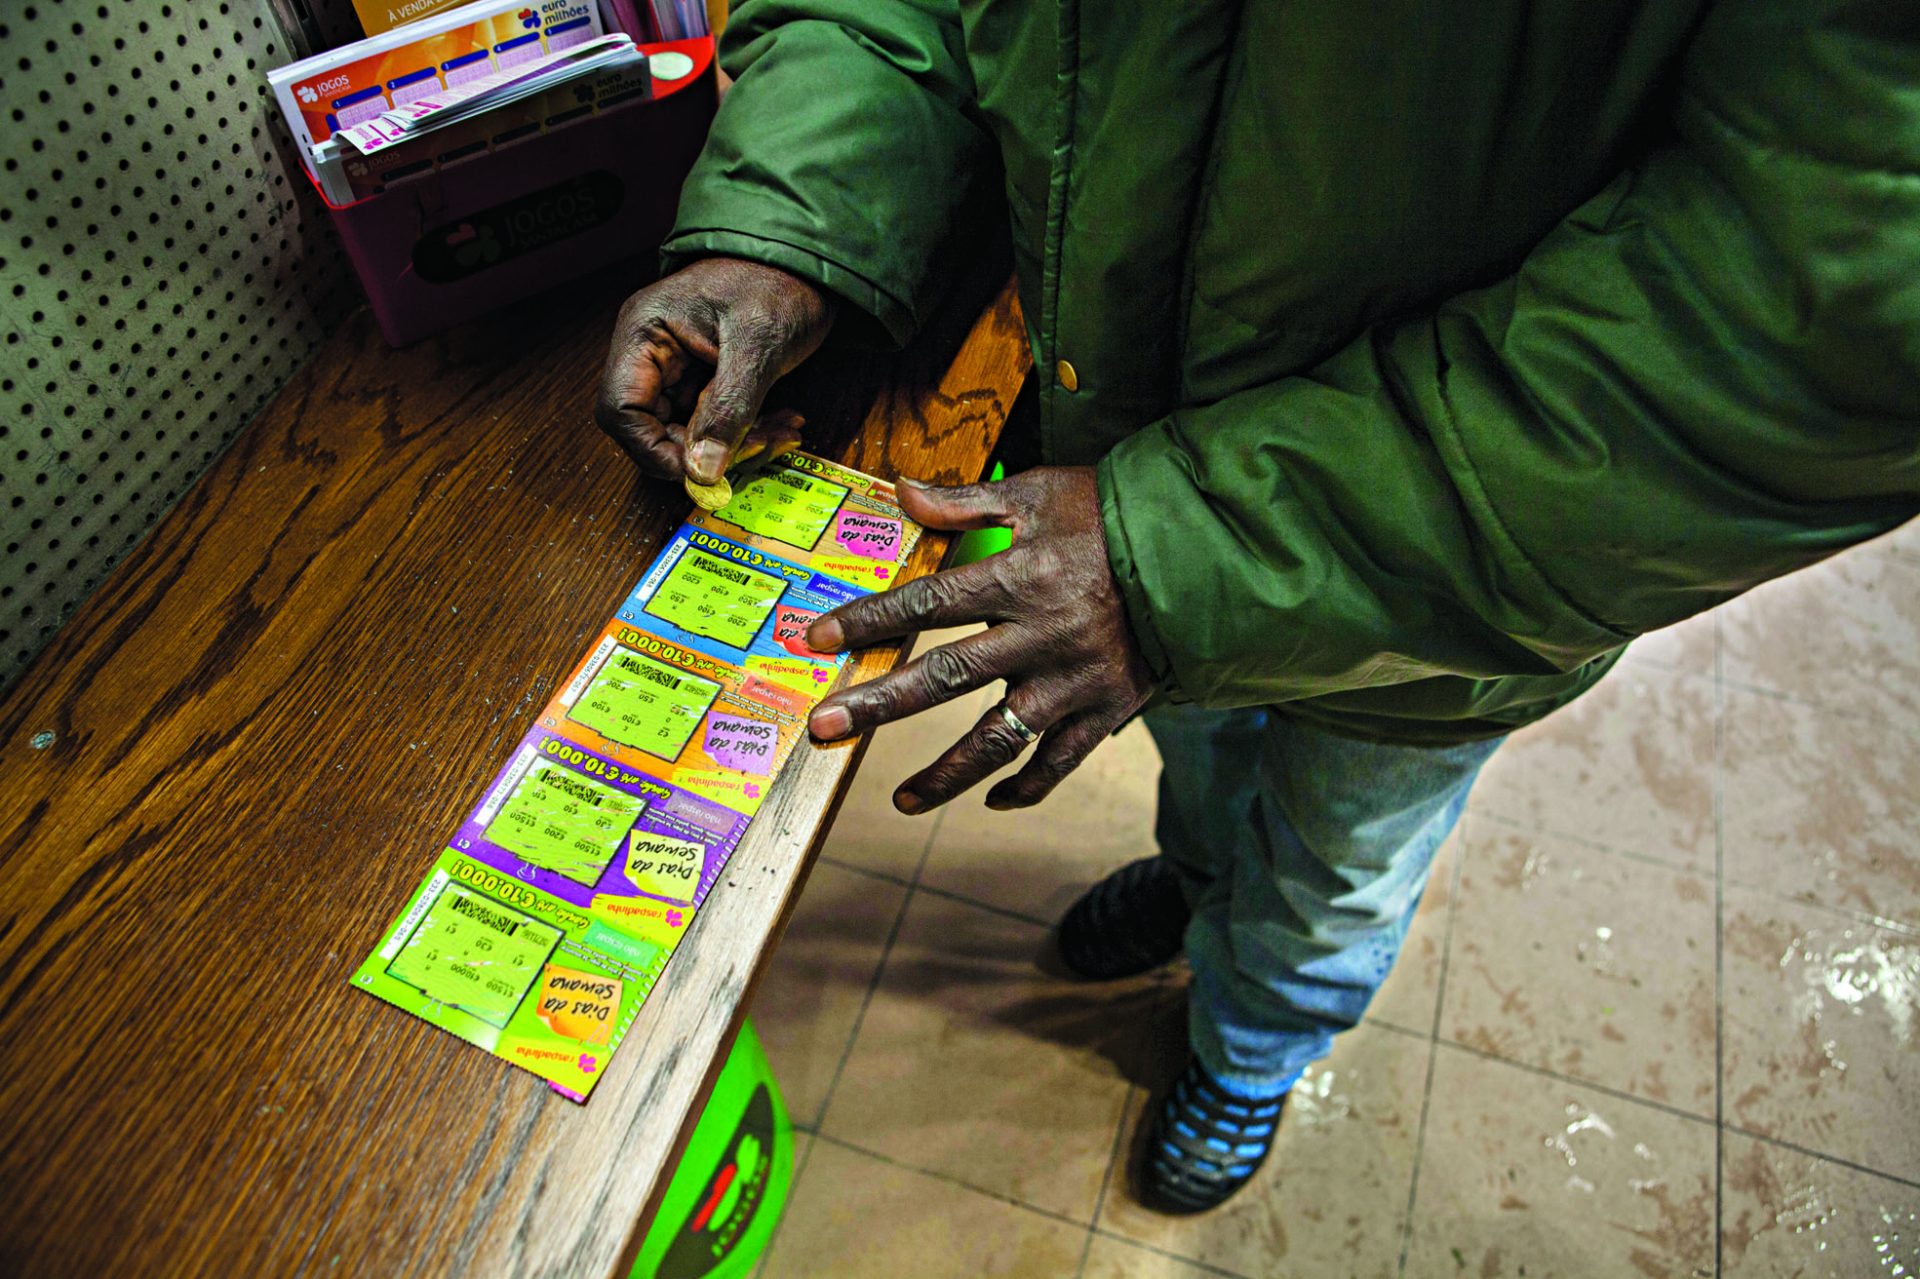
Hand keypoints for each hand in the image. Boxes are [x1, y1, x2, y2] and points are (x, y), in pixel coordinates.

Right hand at [594, 258, 834, 483]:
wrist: (809, 260)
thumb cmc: (778, 280)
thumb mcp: (757, 345)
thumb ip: (728, 409)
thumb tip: (702, 471)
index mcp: (645, 332)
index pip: (620, 411)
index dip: (654, 449)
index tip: (700, 470)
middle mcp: (652, 353)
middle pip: (652, 430)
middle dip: (704, 452)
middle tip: (756, 447)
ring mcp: (678, 368)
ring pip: (689, 433)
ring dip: (734, 446)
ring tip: (780, 433)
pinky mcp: (705, 380)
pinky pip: (714, 423)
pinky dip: (747, 432)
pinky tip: (782, 423)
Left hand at [804, 467, 1155, 812]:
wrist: (1202, 552)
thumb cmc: (1111, 515)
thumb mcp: (1039, 493)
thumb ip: (967, 502)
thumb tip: (900, 493)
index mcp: (1021, 577)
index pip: (928, 602)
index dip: (869, 620)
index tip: (816, 638)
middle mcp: (1043, 635)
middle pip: (946, 678)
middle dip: (880, 705)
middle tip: (825, 730)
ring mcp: (1075, 680)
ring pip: (1000, 738)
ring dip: (946, 773)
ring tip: (903, 799)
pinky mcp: (1107, 708)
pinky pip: (1060, 759)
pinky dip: (1027, 785)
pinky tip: (992, 798)